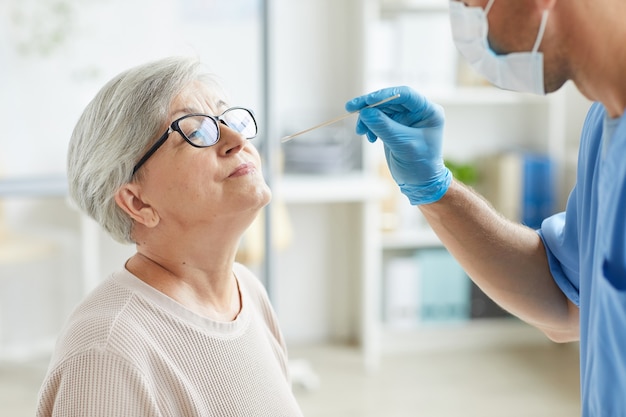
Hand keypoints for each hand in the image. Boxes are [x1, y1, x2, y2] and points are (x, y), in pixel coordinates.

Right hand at [346, 86, 451, 204]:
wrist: (419, 183)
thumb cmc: (419, 165)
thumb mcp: (402, 144)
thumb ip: (384, 126)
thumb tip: (365, 112)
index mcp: (428, 111)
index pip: (405, 94)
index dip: (384, 95)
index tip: (366, 101)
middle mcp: (417, 111)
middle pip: (390, 100)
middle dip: (370, 106)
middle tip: (351, 109)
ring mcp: (406, 118)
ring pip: (381, 110)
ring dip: (368, 118)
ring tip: (361, 132)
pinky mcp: (395, 126)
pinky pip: (378, 119)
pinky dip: (370, 126)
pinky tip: (370, 137)